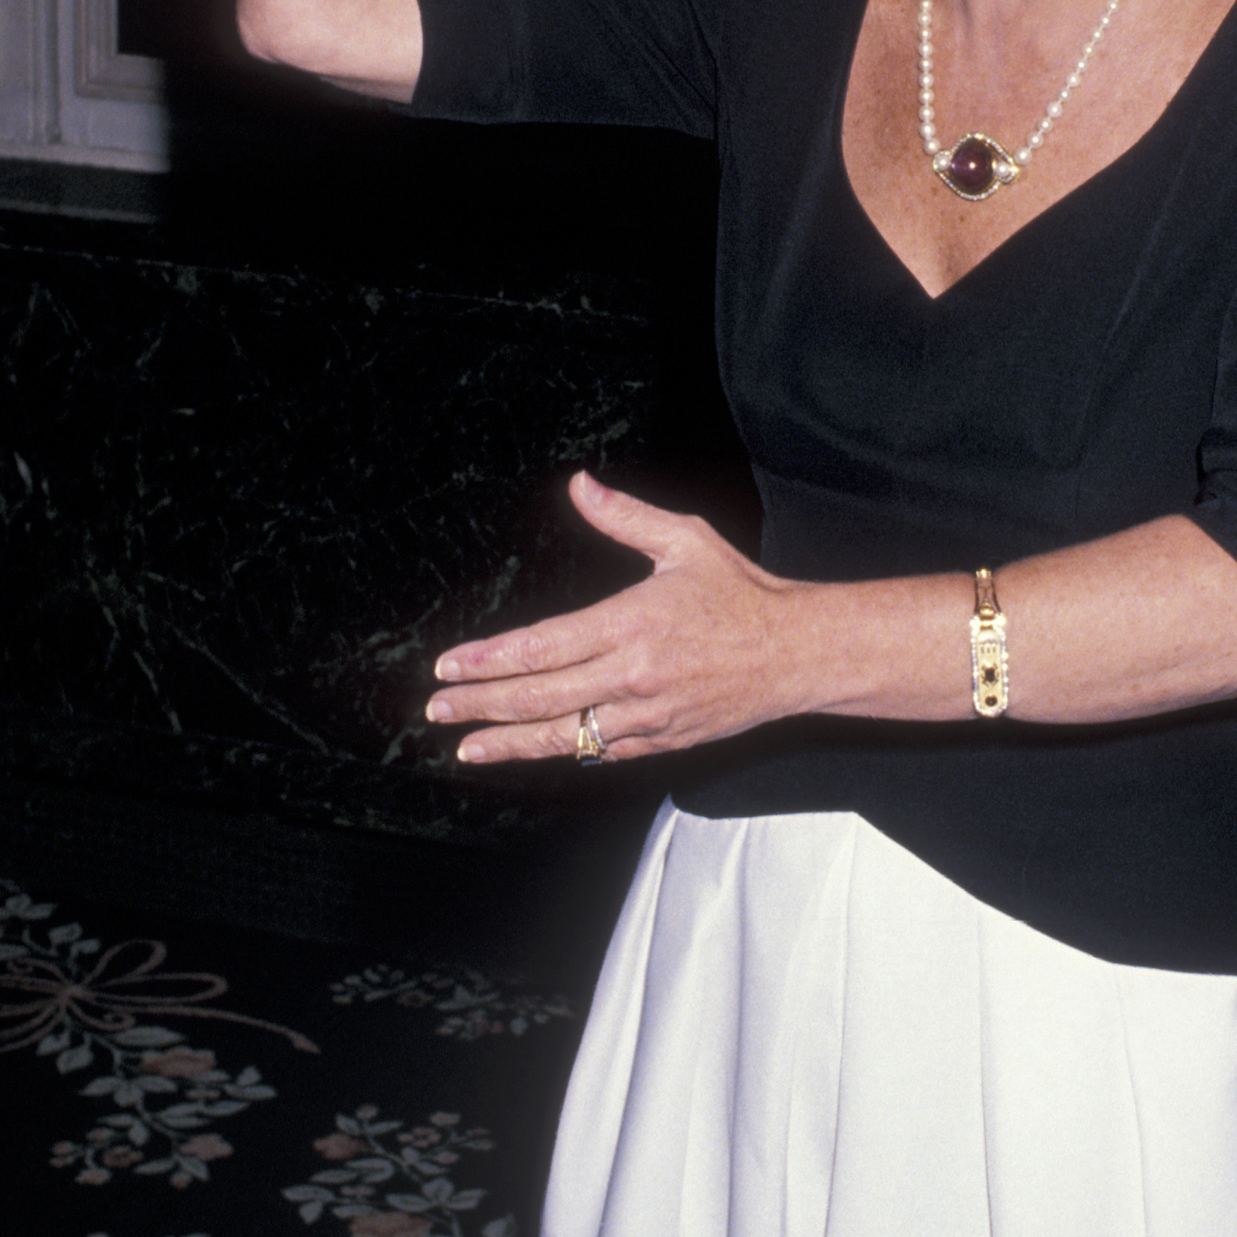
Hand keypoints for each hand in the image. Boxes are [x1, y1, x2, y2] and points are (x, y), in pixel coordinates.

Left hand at [425, 471, 805, 766]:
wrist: (797, 653)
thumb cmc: (742, 593)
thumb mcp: (685, 541)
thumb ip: (624, 517)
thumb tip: (579, 485)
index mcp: (630, 623)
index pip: (541, 647)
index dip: (488, 660)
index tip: (449, 666)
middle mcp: (632, 674)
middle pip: (540, 697)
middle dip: (481, 703)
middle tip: (438, 707)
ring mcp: (647, 713)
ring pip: (565, 734)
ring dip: (510, 741)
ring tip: (468, 745)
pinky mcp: (663, 738)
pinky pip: (603, 751)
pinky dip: (564, 751)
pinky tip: (533, 750)